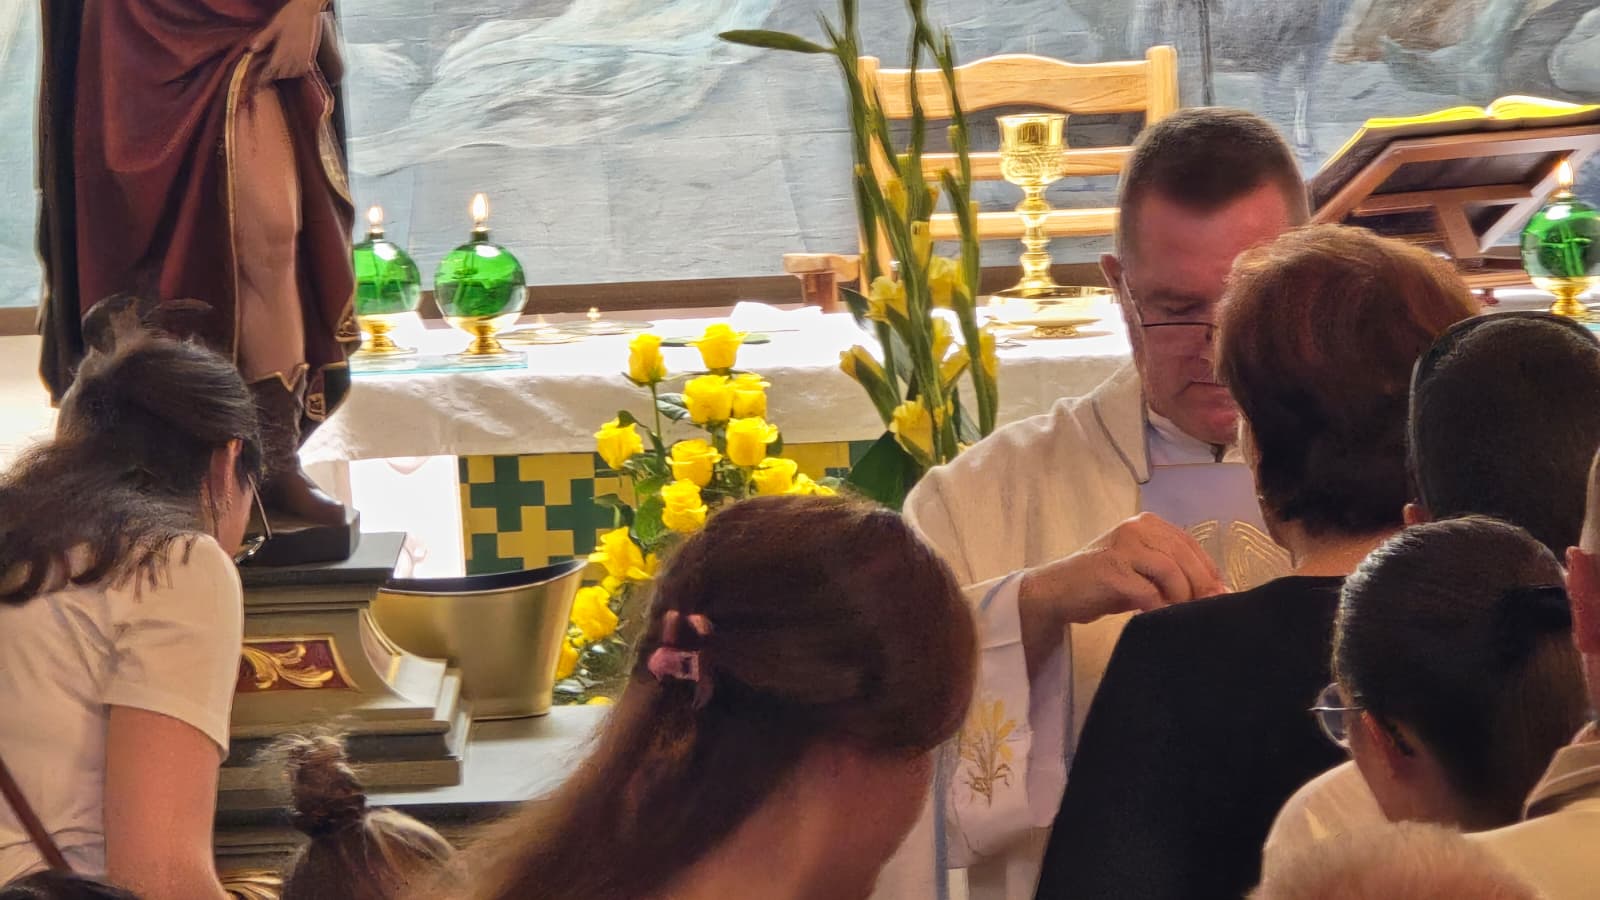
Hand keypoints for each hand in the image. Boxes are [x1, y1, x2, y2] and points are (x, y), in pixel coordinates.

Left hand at [248, 0, 326, 85]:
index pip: (273, 68)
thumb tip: (252, 49)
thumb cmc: (290, 14)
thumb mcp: (274, 24)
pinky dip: (298, 71)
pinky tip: (293, 67)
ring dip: (287, 74)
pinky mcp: (311, 53)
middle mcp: (294, 55)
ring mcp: (304, 55)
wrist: (309, 9)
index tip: (261, 79)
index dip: (266, 75)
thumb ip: (264, 37)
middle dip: (276, 75)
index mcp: (283, 48)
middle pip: (284, 73)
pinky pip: (304, 68)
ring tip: (281, 72)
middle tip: (269, 74)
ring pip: (295, 73)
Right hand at [1020, 513, 1227, 630]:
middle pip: (1183, 556)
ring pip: (1170, 571)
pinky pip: (1148, 592)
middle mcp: (1135, 528)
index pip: (1189, 544)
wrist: (1057, 591)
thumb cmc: (1102, 583)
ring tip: (1181, 614)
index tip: (1220, 594)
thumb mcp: (1140, 569)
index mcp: (1146, 523)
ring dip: (1181, 597)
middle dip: (1201, 585)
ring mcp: (1122, 548)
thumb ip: (1172, 572)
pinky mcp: (1111, 571)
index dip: (1208, 570)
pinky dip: (1160, 607)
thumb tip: (1215, 590)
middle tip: (1210, 609)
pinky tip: (1160, 617)